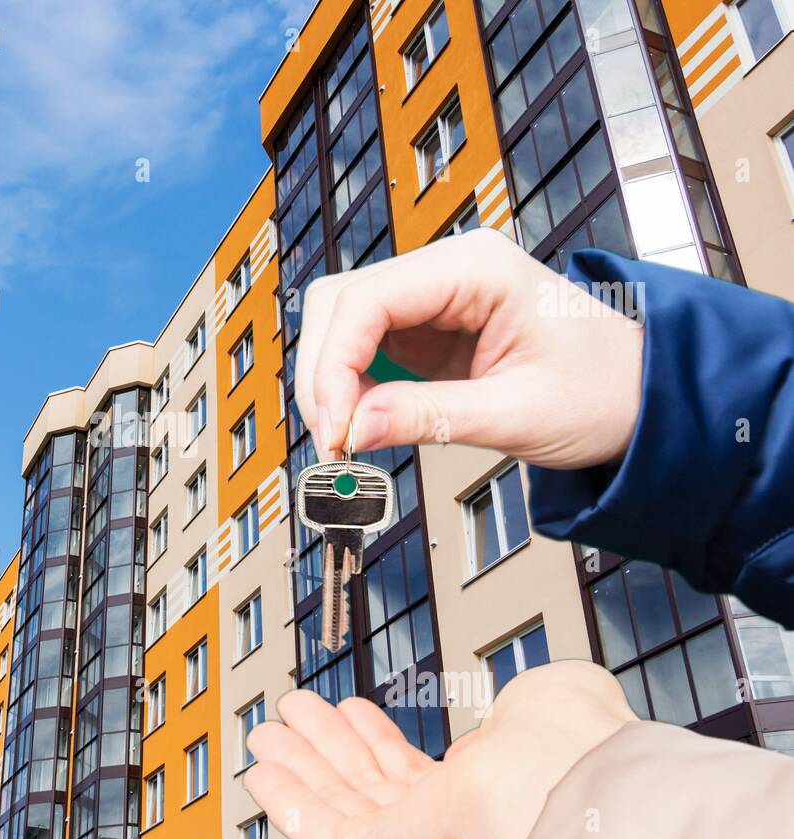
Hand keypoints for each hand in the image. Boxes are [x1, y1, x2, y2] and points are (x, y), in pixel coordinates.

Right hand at [243, 660, 636, 838]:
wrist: (564, 790)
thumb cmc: (571, 747)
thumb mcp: (542, 700)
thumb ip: (507, 706)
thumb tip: (476, 726)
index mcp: (488, 786)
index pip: (416, 772)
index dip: (374, 738)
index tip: (350, 709)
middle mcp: (448, 820)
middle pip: (366, 785)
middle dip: (324, 744)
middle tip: (296, 710)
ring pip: (336, 805)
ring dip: (297, 765)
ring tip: (270, 732)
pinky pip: (318, 834)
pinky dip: (286, 802)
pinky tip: (265, 772)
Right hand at [296, 229, 643, 468]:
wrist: (644, 397)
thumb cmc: (605, 391)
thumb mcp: (518, 413)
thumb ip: (429, 417)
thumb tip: (353, 430)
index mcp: (475, 267)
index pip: (368, 300)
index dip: (334, 365)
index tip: (334, 428)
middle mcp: (447, 269)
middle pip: (340, 304)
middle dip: (323, 373)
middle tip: (334, 440)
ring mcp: (433, 296)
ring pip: (342, 323)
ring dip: (330, 380)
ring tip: (346, 437)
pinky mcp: (427, 328)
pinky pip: (364, 348)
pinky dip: (350, 387)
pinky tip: (362, 422)